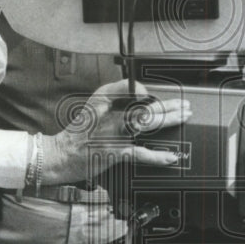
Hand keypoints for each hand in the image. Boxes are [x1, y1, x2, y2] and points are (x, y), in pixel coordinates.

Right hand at [40, 79, 190, 184]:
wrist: (59, 155)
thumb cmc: (78, 133)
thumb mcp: (92, 107)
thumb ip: (113, 96)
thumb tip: (139, 94)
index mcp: (102, 99)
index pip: (129, 87)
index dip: (145, 90)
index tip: (154, 95)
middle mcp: (110, 113)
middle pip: (146, 105)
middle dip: (169, 105)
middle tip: (184, 105)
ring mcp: (114, 133)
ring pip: (148, 123)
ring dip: (169, 120)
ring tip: (184, 117)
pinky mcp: (116, 153)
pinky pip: (141, 153)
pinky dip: (157, 156)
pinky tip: (170, 157)